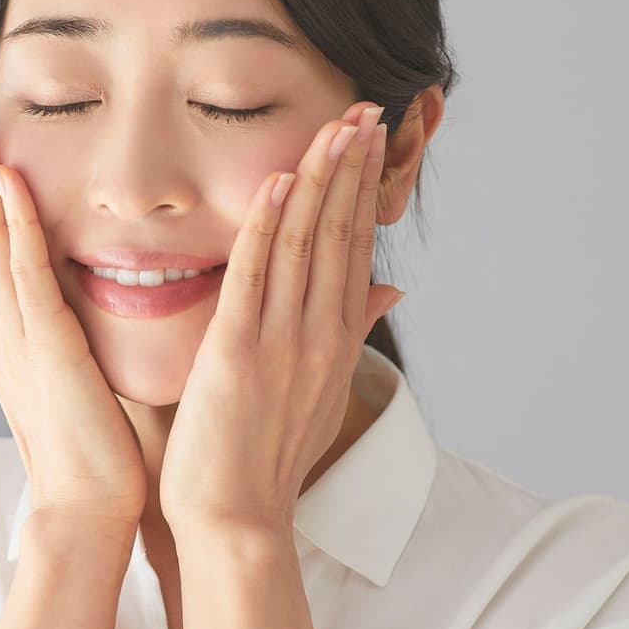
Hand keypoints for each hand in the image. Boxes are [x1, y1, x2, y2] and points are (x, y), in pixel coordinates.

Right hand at [0, 100, 148, 531]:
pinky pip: (26, 270)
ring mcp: (16, 331)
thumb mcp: (71, 367)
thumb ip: (63, 323)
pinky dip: (13, 220)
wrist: (86, 505)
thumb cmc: (90, 446)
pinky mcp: (47, 344)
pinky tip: (3, 177)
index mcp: (4, 324)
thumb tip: (74, 287)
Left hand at [158, 101, 404, 535]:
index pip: (354, 248)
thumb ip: (351, 332)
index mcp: (335, 340)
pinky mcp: (238, 352)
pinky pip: (256, 276)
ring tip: (336, 125)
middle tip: (367, 108)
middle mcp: (318, 335)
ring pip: (305, 243)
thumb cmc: (266, 460)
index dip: (364, 190)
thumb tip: (391, 291)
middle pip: (340, 234)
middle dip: (354, 168)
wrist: (237, 519)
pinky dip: (268, 225)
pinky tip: (280, 181)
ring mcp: (282, 342)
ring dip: (321, 180)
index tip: (373, 139)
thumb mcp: (323, 393)